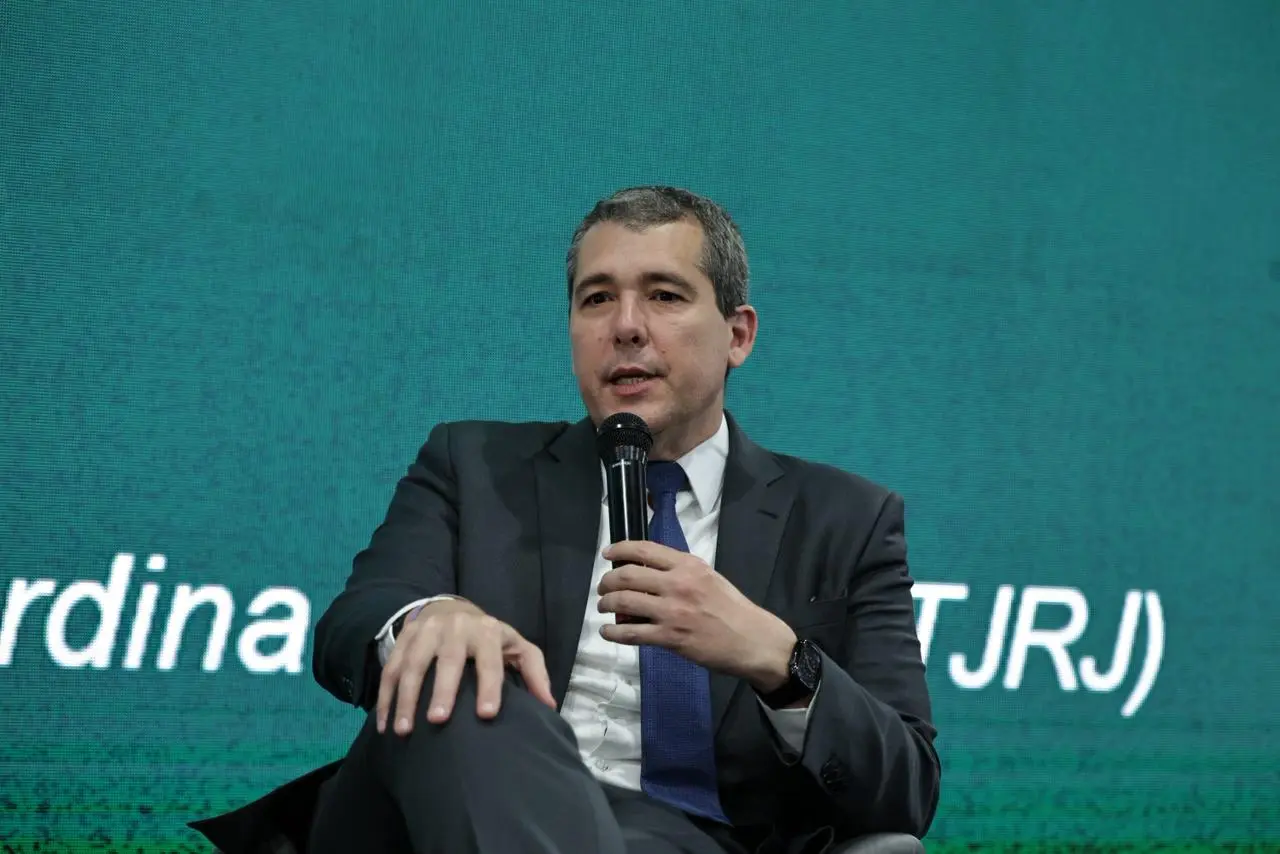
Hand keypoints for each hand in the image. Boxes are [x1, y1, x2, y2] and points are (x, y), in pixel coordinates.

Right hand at [376, 599, 554, 735]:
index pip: (490, 659)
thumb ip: (534, 672)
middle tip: (438, 721)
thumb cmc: (488, 637)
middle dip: (443, 690)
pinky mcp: (403, 639)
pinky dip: (386, 698)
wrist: (449, 608)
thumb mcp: (516, 647)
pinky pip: (390, 669)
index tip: (487, 715)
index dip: (490, 685)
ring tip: (404, 730)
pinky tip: (385, 725)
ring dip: (406, 698)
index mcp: (486, 631)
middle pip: (448, 659)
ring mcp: (425, 632)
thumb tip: (549, 706)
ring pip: (413, 664)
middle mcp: (456, 628)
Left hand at [597, 540, 796, 691]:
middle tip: (602, 588)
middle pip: (628, 575)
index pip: (645, 550)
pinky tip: (608, 632)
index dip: (620, 550)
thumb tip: (647, 573)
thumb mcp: (709, 577)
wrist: (752, 639)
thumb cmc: (732, 608)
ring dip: (606, 604)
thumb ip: (680, 572)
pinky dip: (614, 632)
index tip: (608, 554)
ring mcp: (673, 611)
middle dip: (607, 581)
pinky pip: (632, 633)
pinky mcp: (670, 637)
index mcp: (688, 565)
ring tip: (603, 607)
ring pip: (625, 602)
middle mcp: (678, 584)